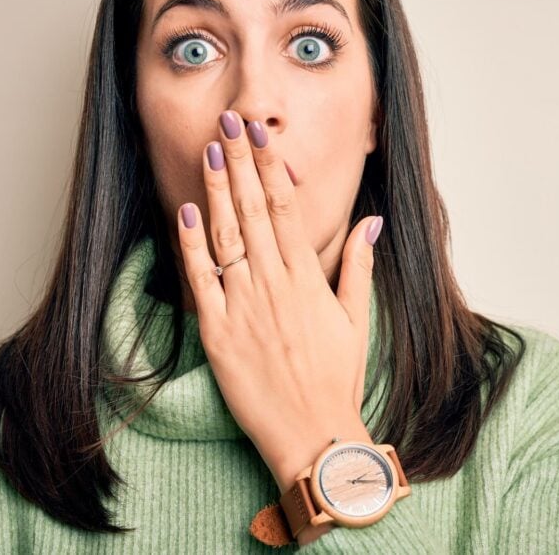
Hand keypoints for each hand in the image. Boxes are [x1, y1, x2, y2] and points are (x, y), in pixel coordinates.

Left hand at [176, 110, 382, 492]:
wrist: (312, 434)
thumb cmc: (337, 379)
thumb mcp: (357, 319)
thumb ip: (358, 265)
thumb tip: (372, 221)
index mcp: (308, 278)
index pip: (287, 208)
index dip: (270, 167)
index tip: (260, 136)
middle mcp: (274, 284)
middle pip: (254, 210)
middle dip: (239, 162)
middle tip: (228, 123)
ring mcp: (244, 307)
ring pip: (226, 236)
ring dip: (215, 191)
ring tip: (208, 151)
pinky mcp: (217, 332)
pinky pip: (200, 280)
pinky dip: (191, 244)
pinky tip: (185, 211)